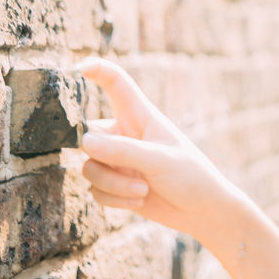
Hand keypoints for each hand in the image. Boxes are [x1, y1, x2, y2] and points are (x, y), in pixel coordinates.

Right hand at [74, 56, 248, 244]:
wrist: (201, 211)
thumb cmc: (191, 176)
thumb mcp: (160, 160)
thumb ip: (123, 151)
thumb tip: (84, 141)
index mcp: (141, 115)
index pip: (116, 83)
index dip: (97, 70)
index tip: (78, 68)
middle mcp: (125, 134)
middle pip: (89, 135)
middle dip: (102, 158)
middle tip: (131, 172)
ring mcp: (118, 160)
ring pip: (90, 167)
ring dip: (113, 184)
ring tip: (142, 190)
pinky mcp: (115, 184)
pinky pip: (95, 189)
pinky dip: (113, 199)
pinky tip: (139, 201)